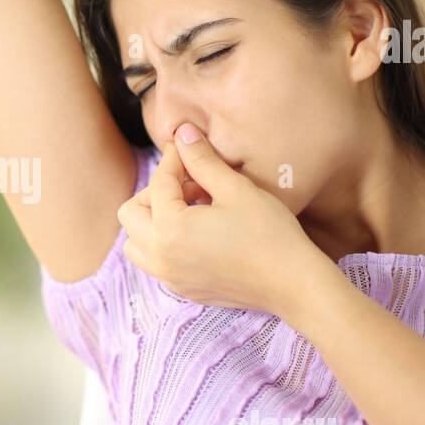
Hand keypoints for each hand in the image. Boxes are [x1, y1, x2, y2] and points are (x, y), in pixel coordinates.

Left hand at [117, 123, 332, 318]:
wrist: (293, 283)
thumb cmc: (269, 234)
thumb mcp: (235, 189)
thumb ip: (202, 161)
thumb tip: (182, 134)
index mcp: (170, 229)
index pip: (159, 183)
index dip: (174, 159)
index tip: (188, 146)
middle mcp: (160, 257)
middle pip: (131, 213)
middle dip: (155, 193)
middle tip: (190, 184)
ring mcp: (169, 278)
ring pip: (136, 243)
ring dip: (153, 221)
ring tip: (190, 209)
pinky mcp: (183, 290)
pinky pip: (156, 262)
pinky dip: (164, 243)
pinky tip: (199, 232)